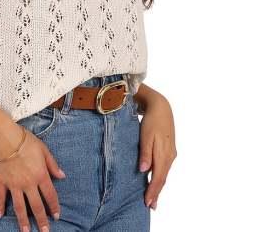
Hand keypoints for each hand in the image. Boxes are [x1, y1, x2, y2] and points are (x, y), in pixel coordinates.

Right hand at [0, 122, 65, 231]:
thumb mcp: (44, 150)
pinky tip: (0, 215)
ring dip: (23, 221)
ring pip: (19, 207)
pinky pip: (1, 197)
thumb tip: (62, 176)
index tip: (56, 216)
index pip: (50, 195)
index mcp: (40, 175)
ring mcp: (14, 184)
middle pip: (36, 206)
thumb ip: (52, 164)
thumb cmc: (26, 141)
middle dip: (41, 220)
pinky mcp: (2, 182)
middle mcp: (28, 183)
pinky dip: (0, 206)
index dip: (54, 207)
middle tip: (44, 231)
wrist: (5, 138)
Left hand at [138, 94, 176, 210]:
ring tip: (153, 198)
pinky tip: (156, 180)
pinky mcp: (170, 150)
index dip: (153, 191)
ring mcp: (171, 154)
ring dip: (159, 186)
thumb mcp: (145, 135)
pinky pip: (165, 167)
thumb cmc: (152, 121)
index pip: (158, 177)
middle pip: (163, 178)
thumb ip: (145, 153)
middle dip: (157, 193)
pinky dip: (160, 176)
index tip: (148, 203)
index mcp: (163, 154)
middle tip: (151, 206)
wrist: (162, 108)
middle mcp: (170, 156)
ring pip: (165, 173)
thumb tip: (144, 171)